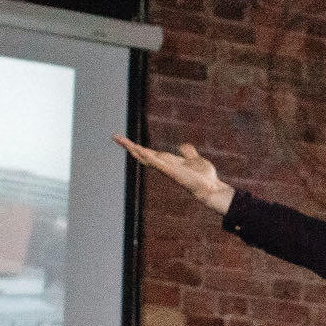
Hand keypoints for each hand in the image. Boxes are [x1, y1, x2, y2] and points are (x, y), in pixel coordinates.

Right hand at [113, 135, 233, 214]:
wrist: (210, 188)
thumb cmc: (203, 177)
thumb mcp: (195, 160)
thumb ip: (188, 153)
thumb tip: (183, 146)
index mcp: (167, 162)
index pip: (148, 153)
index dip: (137, 147)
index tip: (125, 140)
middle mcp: (163, 166)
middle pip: (142, 154)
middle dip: (128, 145)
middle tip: (115, 136)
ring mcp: (166, 169)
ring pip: (145, 157)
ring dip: (133, 148)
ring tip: (120, 140)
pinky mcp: (171, 171)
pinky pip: (157, 162)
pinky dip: (147, 156)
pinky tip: (138, 149)